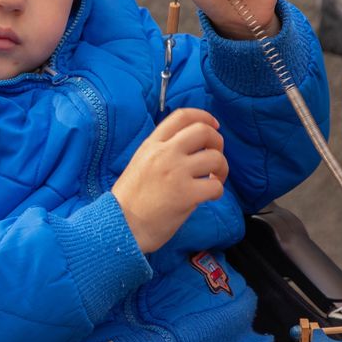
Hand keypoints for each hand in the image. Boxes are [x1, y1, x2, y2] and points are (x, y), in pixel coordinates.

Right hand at [111, 108, 227, 253]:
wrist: (120, 225)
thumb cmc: (128, 200)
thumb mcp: (139, 164)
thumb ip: (160, 153)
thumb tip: (189, 151)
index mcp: (152, 145)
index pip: (182, 116)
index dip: (204, 117)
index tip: (213, 125)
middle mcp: (165, 153)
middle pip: (203, 131)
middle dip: (218, 142)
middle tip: (215, 156)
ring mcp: (176, 172)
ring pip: (215, 158)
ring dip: (221, 168)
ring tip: (214, 179)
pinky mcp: (186, 194)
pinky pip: (216, 186)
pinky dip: (217, 191)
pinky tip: (208, 196)